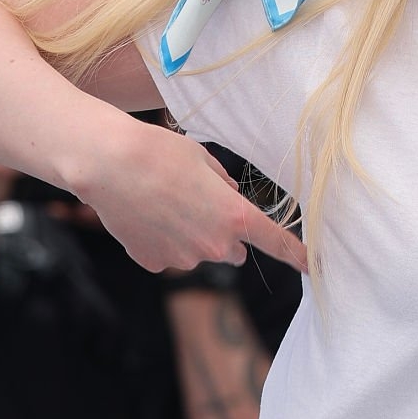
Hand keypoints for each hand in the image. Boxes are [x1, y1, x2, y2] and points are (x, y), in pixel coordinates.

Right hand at [70, 118, 307, 276]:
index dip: (296, 255)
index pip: (276, 242)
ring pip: (198, 252)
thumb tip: (226, 201)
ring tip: (162, 203)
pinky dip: (161, 241)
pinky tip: (144, 216)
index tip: (311, 267)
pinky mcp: (155, 263)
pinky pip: (168, 255)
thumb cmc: (158, 152)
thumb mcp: (204, 160)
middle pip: (233, 250)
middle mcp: (214, 245)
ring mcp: (183, 259)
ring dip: (189, 236)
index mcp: (235, 217)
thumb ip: (224, 188)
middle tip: (198, 205)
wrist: (106, 162)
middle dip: (224, 234)